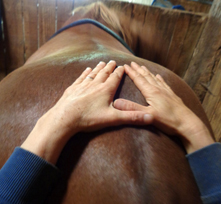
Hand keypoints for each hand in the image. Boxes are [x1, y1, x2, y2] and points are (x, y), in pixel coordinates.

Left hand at [21, 61, 151, 163]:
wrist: (64, 118)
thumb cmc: (89, 118)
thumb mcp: (113, 119)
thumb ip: (131, 117)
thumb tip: (150, 118)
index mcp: (106, 90)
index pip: (115, 78)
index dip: (120, 72)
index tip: (123, 66)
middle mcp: (95, 85)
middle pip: (104, 73)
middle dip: (110, 67)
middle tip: (113, 61)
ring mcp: (82, 85)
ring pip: (93, 74)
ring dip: (98, 68)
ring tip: (102, 62)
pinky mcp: (73, 89)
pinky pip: (81, 78)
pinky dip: (85, 73)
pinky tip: (86, 70)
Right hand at [113, 62, 213, 152]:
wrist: (187, 124)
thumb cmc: (168, 120)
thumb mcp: (148, 115)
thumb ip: (132, 108)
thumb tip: (116, 103)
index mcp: (152, 92)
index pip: (139, 80)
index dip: (131, 73)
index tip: (125, 66)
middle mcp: (159, 89)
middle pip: (147, 77)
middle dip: (139, 70)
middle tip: (133, 63)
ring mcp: (167, 92)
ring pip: (155, 79)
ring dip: (148, 72)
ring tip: (143, 67)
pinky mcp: (172, 96)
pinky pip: (164, 84)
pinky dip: (159, 79)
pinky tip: (159, 76)